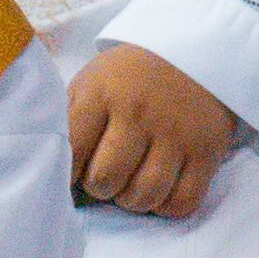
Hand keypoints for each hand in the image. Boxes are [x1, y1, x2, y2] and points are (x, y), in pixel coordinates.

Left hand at [68, 44, 239, 220]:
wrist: (196, 52)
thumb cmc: (131, 77)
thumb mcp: (93, 81)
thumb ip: (70, 119)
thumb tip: (50, 167)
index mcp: (103, 93)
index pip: (72, 151)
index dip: (67, 173)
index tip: (72, 175)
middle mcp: (139, 112)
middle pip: (105, 180)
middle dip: (100, 187)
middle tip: (106, 176)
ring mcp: (176, 132)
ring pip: (143, 196)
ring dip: (132, 200)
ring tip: (131, 184)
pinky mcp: (208, 150)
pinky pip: (182, 202)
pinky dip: (166, 205)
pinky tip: (160, 189)